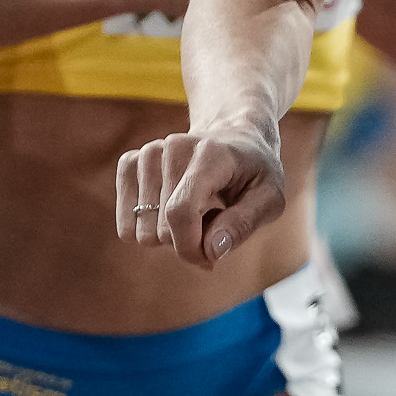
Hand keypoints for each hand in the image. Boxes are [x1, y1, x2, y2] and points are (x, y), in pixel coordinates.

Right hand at [117, 123, 286, 268]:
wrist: (234, 136)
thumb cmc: (254, 172)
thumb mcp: (270, 198)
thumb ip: (243, 225)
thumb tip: (212, 251)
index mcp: (209, 155)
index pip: (180, 212)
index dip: (190, 248)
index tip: (209, 259)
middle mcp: (173, 147)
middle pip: (159, 229)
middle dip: (185, 243)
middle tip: (210, 226)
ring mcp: (148, 153)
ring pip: (139, 230)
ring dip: (168, 236)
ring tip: (195, 212)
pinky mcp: (130, 162)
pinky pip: (125, 224)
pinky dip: (148, 227)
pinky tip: (170, 209)